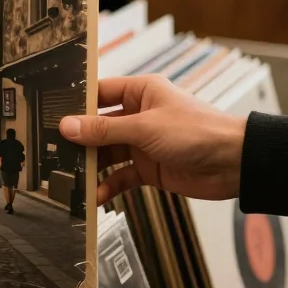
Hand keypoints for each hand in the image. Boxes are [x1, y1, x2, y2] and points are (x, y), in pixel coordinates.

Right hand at [61, 75, 246, 204]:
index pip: (100, 93)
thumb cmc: (199, 131)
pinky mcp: (148, 168)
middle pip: (98, 127)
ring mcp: (142, 143)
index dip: (77, 105)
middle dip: (80, 141)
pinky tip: (96, 195)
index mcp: (140, 93)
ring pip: (106, 153)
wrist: (235, 164)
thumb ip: (104, 130)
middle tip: (55, 153)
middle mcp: (139, 115)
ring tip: (71, 178)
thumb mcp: (145, 128)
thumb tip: (68, 127)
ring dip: (91, 166)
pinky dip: (108, 185)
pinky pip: (120, 175)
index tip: (53, 116)